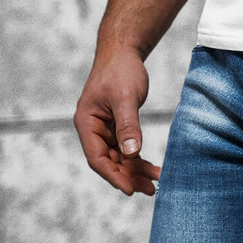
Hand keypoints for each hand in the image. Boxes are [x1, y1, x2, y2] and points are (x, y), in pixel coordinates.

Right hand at [73, 51, 160, 196]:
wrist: (123, 52)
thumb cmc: (120, 70)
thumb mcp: (125, 98)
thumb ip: (128, 126)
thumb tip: (131, 153)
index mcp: (86, 123)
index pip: (97, 158)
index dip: (113, 176)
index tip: (129, 190)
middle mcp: (93, 130)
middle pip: (109, 163)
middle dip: (129, 177)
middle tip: (151, 190)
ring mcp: (104, 131)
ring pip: (119, 159)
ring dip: (136, 172)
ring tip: (156, 183)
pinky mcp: (117, 129)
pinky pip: (126, 151)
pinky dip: (139, 161)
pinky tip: (153, 170)